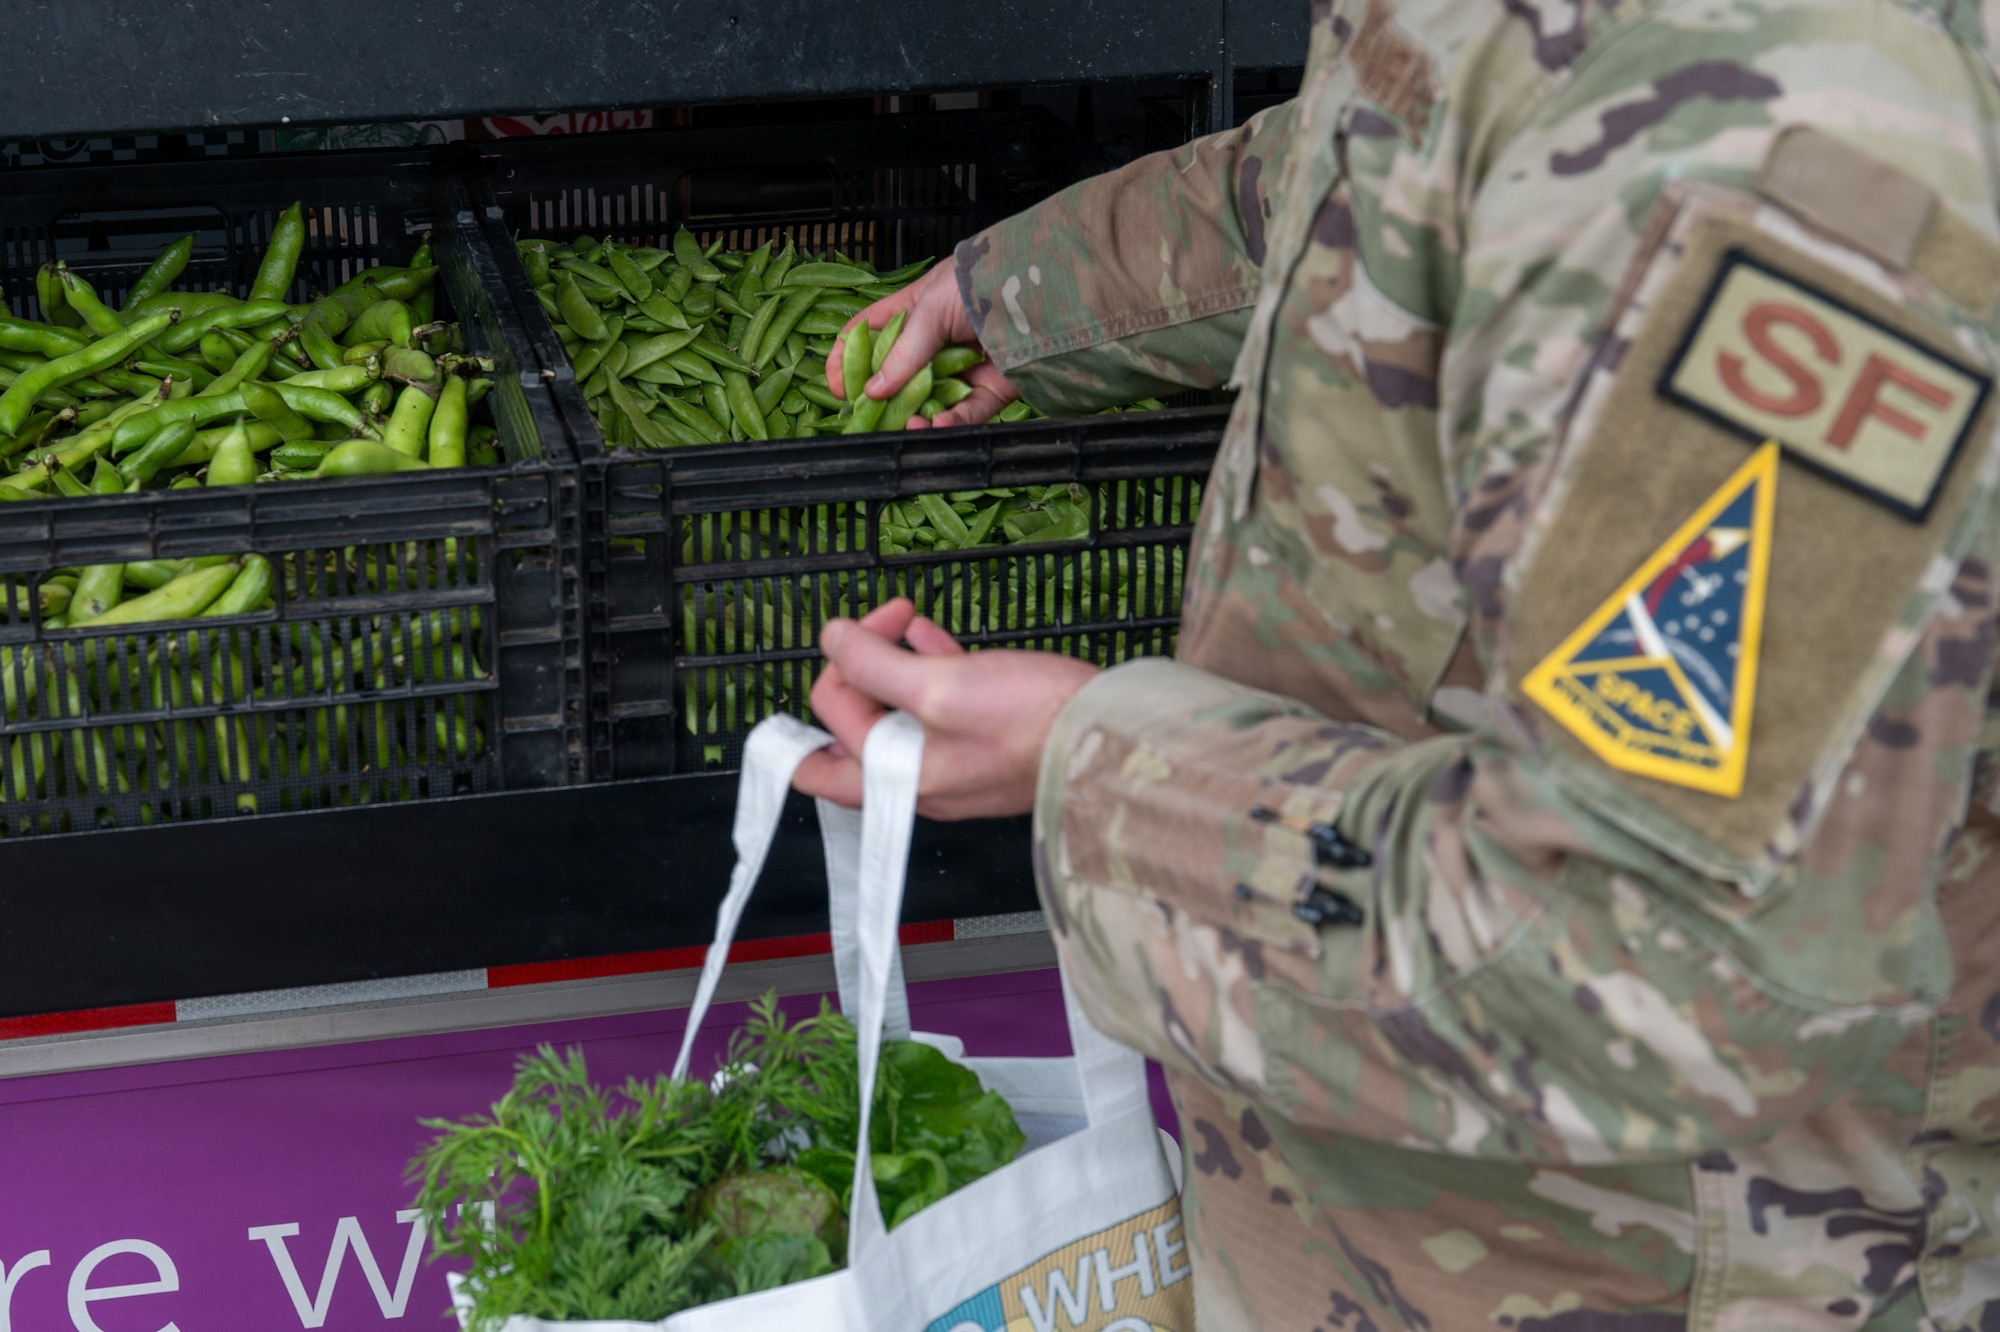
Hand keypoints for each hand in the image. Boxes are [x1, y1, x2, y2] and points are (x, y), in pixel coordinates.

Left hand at [793, 598, 1099, 819]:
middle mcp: (918, 784)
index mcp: (896, 783)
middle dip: (859, 670)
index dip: (824, 695)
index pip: (820, 754)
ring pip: (898, 714)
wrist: (1109, 737)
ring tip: (907, 620)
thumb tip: (832, 640)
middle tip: (882, 624)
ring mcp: (953, 766)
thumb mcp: (940, 685)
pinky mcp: (984, 745)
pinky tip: (934, 635)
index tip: (838, 655)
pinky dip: (929, 670)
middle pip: (857, 730)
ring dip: (893, 663)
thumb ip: (875, 664)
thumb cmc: (1029, 723)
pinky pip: (939, 709)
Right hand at [826, 257, 1021, 429]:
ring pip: (929, 402)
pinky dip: (949, 423)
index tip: (838, 387)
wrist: (1037, 289)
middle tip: (867, 418)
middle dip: (879, 400)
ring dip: (914, 416)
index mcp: (913, 311)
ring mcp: (961, 367)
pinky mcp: (990, 390)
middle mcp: (935, 342)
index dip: (847, 359)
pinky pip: (965, 414)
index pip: (868, 334)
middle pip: (896, 376)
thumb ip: (902, 353)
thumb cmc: (979, 282)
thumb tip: (872, 391)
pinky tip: (936, 424)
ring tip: (908, 423)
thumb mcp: (929, 311)